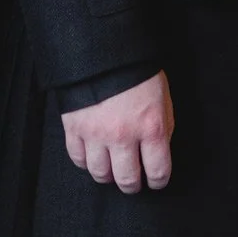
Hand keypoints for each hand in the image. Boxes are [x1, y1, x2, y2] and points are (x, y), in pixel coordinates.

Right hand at [61, 70, 173, 191]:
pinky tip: (93, 157)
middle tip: (133, 182)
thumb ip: (162, 128)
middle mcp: (123, 136)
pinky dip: (86, 162)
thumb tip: (157, 152)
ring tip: (112, 170)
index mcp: (151, 128)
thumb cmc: (139, 72)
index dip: (158, 181)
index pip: (158, 171)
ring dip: (108, 176)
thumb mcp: (163, 99)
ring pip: (100, 173)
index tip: (156, 181)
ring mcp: (96, 134)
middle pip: (126, 179)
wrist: (106, 50)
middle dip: (132, 185)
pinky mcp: (74, 128)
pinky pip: (78, 159)